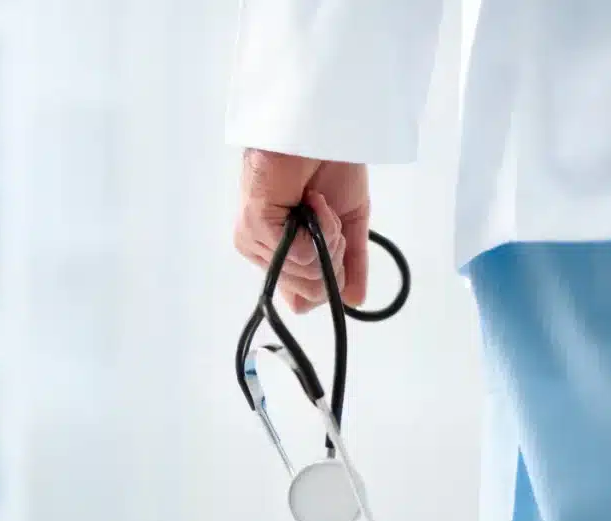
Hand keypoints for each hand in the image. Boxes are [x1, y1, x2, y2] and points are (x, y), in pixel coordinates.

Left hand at [233, 149, 369, 313]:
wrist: (319, 130)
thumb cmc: (327, 165)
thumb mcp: (349, 221)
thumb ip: (351, 263)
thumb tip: (355, 301)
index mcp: (280, 254)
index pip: (303, 301)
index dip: (330, 280)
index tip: (337, 239)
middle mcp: (262, 253)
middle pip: (309, 295)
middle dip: (335, 258)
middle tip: (329, 216)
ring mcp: (254, 241)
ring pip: (307, 276)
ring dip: (329, 237)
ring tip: (318, 201)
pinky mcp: (255, 226)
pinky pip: (300, 254)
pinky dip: (320, 227)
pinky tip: (313, 199)